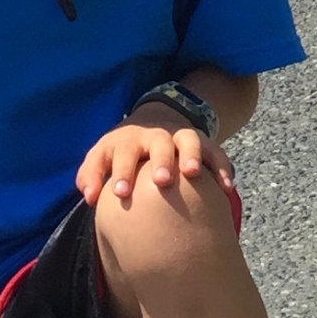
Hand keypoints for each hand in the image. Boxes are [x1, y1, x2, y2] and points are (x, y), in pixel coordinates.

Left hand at [77, 116, 223, 206]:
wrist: (155, 120)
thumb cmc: (123, 150)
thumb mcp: (102, 156)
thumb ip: (90, 176)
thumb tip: (90, 197)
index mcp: (129, 140)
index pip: (124, 153)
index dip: (122, 171)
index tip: (120, 193)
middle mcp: (156, 135)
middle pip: (159, 143)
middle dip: (161, 160)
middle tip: (161, 181)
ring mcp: (181, 136)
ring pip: (189, 140)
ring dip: (191, 155)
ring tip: (192, 174)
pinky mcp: (202, 142)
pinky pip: (215, 151)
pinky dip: (221, 166)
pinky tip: (226, 186)